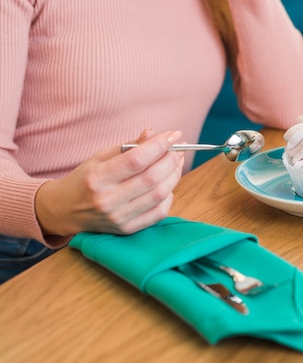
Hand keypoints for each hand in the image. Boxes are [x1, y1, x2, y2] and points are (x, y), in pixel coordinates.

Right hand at [35, 129, 184, 236]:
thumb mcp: (100, 157)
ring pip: (159, 195)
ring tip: (176, 162)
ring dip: (174, 175)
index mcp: (97, 178)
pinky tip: (167, 184)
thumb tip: (154, 133)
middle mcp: (108, 200)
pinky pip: (160, 212)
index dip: (159, 145)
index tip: (173, 134)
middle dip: (170, 159)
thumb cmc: (85, 179)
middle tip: (177, 148)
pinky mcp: (128, 229)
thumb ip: (128, 146)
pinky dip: (169, 195)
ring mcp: (119, 217)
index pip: (136, 159)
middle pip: (151, 178)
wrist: (65, 210)